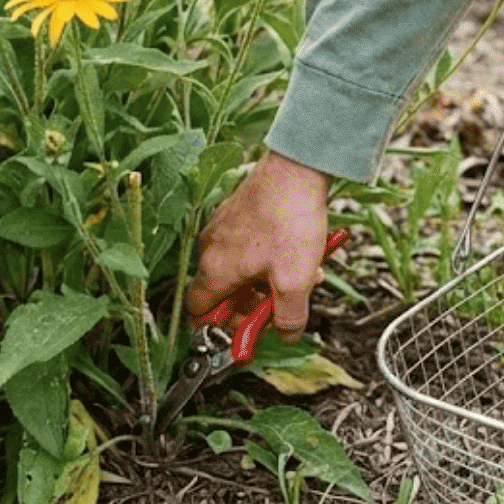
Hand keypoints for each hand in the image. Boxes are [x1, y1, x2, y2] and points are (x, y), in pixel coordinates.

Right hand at [184, 150, 331, 343]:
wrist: (297, 168)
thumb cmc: (290, 221)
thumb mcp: (295, 281)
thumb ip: (289, 318)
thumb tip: (287, 335)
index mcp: (215, 269)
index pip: (200, 312)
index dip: (223, 328)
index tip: (249, 330)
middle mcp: (210, 248)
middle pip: (225, 292)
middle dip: (256, 303)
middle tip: (282, 304)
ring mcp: (222, 228)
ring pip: (241, 268)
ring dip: (269, 280)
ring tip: (303, 276)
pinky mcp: (237, 213)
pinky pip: (248, 246)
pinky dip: (270, 257)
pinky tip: (300, 252)